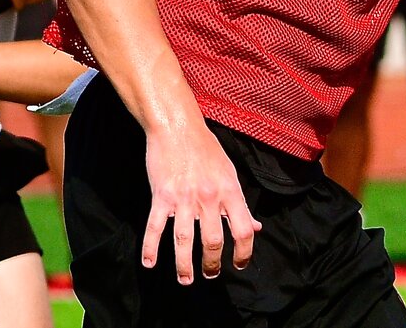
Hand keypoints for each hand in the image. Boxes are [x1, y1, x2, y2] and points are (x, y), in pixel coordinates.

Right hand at [142, 121, 260, 284]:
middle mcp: (208, 197)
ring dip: (185, 265)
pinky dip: (150, 247)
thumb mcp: (230, 173)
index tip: (238, 265)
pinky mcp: (161, 194)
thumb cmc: (206, 149)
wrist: (177, 126)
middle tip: (209, 275)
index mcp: (229, 191)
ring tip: (186, 279)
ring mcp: (184, 197)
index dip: (244, 253)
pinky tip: (149, 263)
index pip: (243, 230)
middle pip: (213, 241)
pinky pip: (155, 226)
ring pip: (184, 240)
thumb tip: (256, 227)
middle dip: (212, 264)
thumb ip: (240, 203)